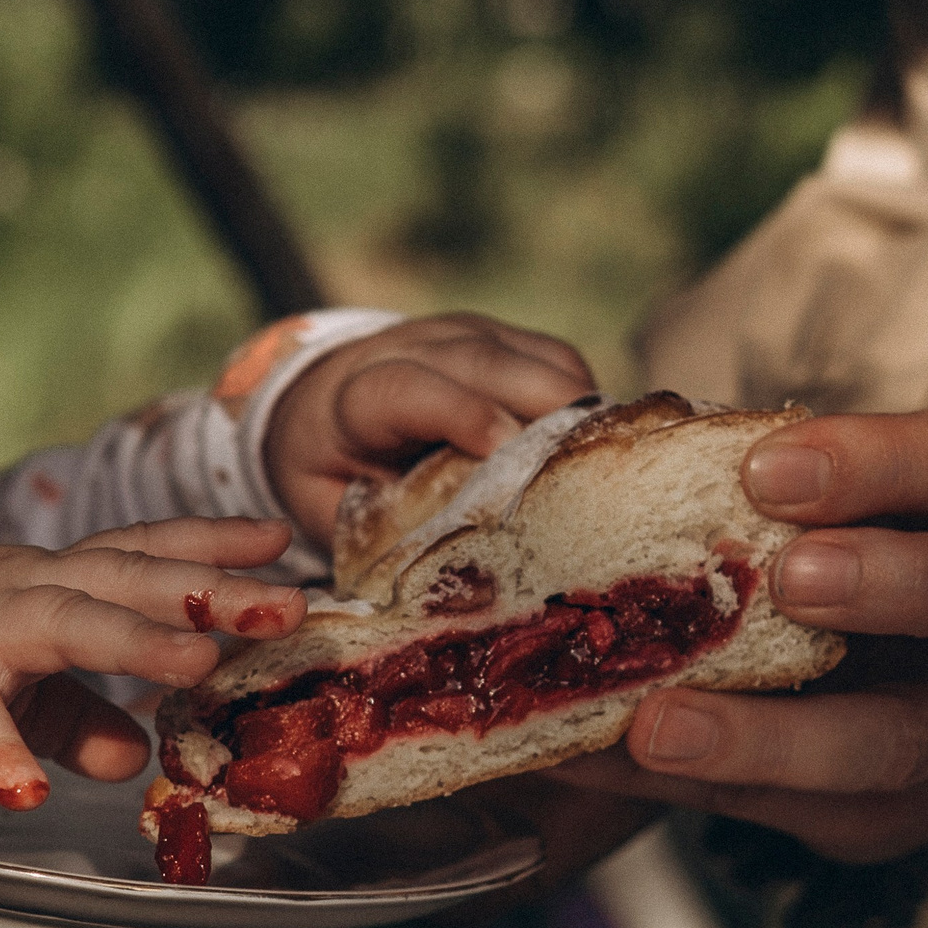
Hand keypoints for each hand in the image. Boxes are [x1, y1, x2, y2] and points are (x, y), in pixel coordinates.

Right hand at [0, 517, 306, 805]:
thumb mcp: (17, 686)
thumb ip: (79, 716)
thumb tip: (137, 755)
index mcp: (53, 583)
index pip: (141, 552)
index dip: (210, 547)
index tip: (280, 544)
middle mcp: (26, 590)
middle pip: (124, 577)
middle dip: (208, 589)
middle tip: (285, 606)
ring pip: (62, 623)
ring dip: (132, 640)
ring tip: (198, 660)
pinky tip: (27, 792)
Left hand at [265, 312, 595, 546]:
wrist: (317, 404)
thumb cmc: (326, 473)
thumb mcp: (328, 511)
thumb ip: (381, 540)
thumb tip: (456, 591)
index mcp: (354, 399)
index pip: (406, 390)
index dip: (460, 413)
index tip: (506, 450)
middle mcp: (410, 350)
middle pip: (484, 363)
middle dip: (544, 410)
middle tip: (592, 468)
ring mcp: (459, 336)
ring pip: (532, 357)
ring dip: (578, 408)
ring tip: (611, 464)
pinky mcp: (498, 337)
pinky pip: (555, 359)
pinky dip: (584, 399)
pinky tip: (595, 447)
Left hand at [560, 409, 927, 861]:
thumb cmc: (852, 590)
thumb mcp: (824, 523)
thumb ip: (732, 506)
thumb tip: (552, 464)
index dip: (882, 457)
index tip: (763, 465)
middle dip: (899, 580)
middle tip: (787, 577)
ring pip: (904, 741)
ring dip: (774, 735)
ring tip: (660, 722)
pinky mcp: (879, 816)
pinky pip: (793, 811)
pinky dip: (686, 784)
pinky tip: (593, 761)